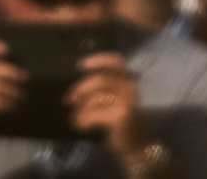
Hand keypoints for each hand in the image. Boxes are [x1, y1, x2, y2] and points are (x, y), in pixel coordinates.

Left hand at [67, 52, 153, 167]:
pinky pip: (95, 114)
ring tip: (75, 118)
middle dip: (81, 88)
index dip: (98, 60)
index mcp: (128, 82)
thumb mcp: (115, 103)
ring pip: (96, 98)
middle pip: (100, 80)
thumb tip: (78, 88)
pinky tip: (80, 126)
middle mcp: (130, 88)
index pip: (116, 62)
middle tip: (69, 100)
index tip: (81, 66)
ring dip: (81, 109)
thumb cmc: (122, 124)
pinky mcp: (121, 117)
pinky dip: (83, 120)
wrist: (137, 146)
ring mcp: (127, 102)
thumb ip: (103, 92)